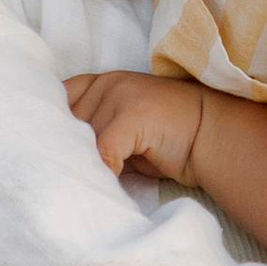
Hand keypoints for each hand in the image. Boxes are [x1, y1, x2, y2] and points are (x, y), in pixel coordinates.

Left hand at [67, 68, 205, 188]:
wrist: (212, 137)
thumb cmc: (166, 141)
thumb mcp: (123, 133)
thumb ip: (94, 135)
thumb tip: (59, 158)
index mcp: (102, 83)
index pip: (58, 102)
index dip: (54, 130)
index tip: (54, 154)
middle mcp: (107, 83)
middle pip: (66, 125)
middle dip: (69, 153)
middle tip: (70, 175)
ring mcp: (120, 94)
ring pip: (82, 139)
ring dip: (86, 165)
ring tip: (93, 182)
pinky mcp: (132, 114)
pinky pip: (102, 151)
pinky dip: (106, 171)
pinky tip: (116, 179)